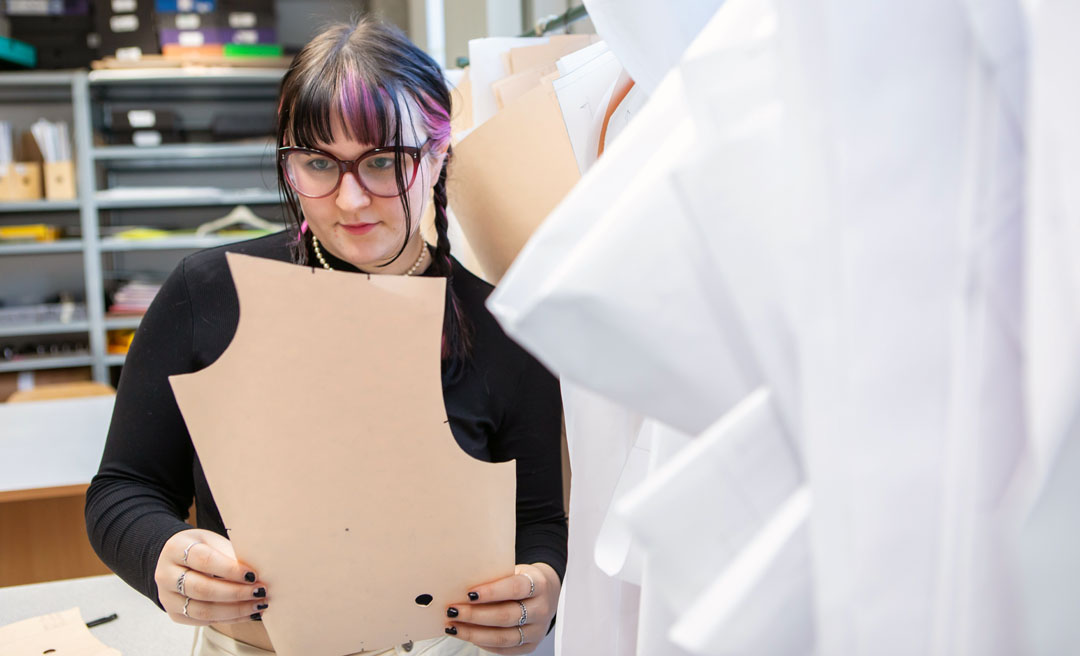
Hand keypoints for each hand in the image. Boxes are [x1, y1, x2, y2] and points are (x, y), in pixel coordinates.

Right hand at [154, 528, 268, 625]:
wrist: (178, 560)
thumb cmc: (202, 548)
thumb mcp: (215, 542)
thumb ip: (231, 555)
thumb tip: (258, 574)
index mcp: (176, 549)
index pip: (205, 560)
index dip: (230, 569)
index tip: (253, 575)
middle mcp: (166, 574)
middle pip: (202, 589)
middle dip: (235, 593)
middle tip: (260, 592)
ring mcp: (167, 597)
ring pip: (202, 610)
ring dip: (235, 610)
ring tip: (258, 605)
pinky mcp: (174, 614)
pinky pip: (203, 621)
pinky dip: (229, 619)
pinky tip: (248, 613)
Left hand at [444, 563, 560, 654]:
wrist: (546, 593)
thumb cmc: (523, 580)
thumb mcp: (514, 570)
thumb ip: (495, 577)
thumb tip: (461, 584)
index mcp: (539, 585)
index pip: (515, 588)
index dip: (491, 592)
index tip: (468, 594)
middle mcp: (541, 609)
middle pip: (506, 616)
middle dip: (475, 615)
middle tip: (453, 610)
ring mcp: (537, 631)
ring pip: (503, 637)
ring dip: (474, 633)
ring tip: (453, 626)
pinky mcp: (530, 646)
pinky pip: (503, 649)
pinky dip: (482, 643)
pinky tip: (467, 635)